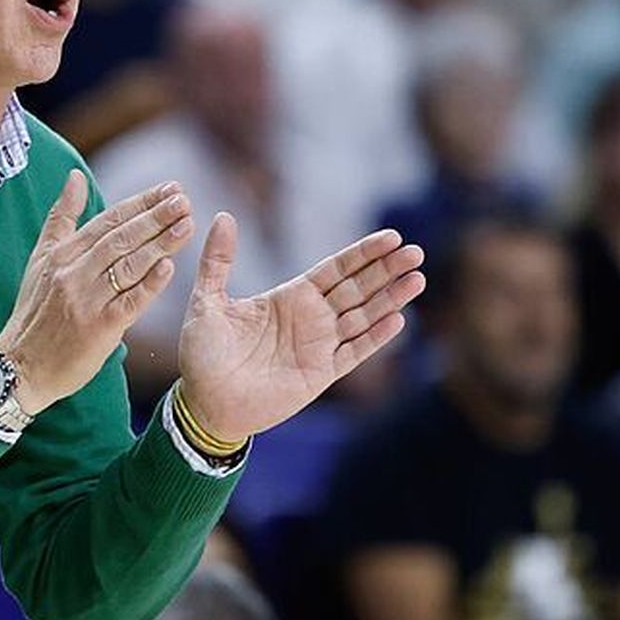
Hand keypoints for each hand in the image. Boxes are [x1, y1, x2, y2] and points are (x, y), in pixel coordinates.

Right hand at [0, 171, 193, 415]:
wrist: (20, 366)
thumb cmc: (35, 313)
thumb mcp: (40, 259)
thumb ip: (61, 217)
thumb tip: (75, 176)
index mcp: (62, 254)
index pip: (108, 220)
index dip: (141, 203)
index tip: (169, 188)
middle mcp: (73, 272)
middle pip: (121, 238)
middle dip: (156, 216)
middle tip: (184, 199)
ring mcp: (86, 300)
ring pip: (128, 265)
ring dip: (160, 243)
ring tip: (187, 224)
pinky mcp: (98, 329)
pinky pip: (128, 302)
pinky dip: (149, 285)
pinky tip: (169, 268)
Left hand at [177, 215, 424, 439]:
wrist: (204, 402)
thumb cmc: (203, 353)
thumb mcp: (207, 300)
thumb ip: (218, 261)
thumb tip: (222, 216)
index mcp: (289, 297)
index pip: (335, 269)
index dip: (363, 253)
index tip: (391, 236)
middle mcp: (310, 318)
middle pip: (357, 288)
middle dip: (386, 270)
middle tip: (416, 252)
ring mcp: (319, 346)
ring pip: (363, 316)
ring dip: (390, 299)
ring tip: (417, 279)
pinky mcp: (321, 374)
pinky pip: (354, 352)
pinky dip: (375, 338)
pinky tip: (398, 320)